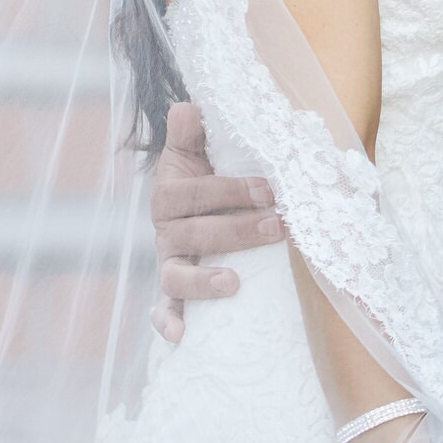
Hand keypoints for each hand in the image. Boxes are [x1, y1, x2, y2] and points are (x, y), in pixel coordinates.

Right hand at [150, 102, 283, 340]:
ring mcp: (170, 262)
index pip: (193, 193)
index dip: (229, 191)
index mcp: (171, 193)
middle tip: (278, 226)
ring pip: (175, 275)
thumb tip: (189, 106)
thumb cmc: (210, 174)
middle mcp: (166, 230)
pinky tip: (182, 336)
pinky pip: (164, 310)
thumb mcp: (199, 148)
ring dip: (204, 280)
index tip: (269, 189)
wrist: (200, 204)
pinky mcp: (175, 291)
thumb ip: (194, 129)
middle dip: (237, 231)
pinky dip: (168, 322)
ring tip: (233, 282)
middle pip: (194, 234)